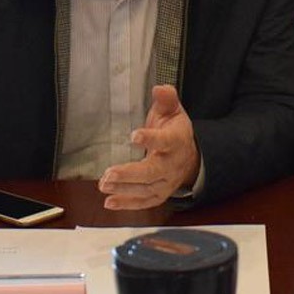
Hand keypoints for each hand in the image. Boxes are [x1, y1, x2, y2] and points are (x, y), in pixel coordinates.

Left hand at [98, 85, 199, 209]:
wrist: (191, 157)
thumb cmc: (175, 130)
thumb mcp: (173, 110)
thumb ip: (166, 98)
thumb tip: (159, 88)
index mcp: (177, 141)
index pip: (165, 141)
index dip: (151, 139)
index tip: (134, 136)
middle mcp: (172, 164)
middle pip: (152, 172)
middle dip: (130, 174)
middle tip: (108, 174)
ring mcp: (166, 183)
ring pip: (146, 189)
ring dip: (124, 189)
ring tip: (103, 184)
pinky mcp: (159, 195)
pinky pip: (144, 202)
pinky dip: (127, 204)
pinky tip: (109, 202)